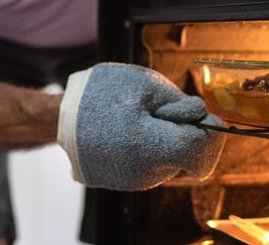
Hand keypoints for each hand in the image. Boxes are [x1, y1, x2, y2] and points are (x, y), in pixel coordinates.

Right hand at [57, 63, 224, 190]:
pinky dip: (149, 149)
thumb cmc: (102, 94)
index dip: (209, 131)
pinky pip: (153, 166)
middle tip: (156, 112)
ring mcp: (134, 181)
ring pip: (171, 162)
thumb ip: (180, 104)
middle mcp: (145, 172)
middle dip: (182, 132)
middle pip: (187, 156)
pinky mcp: (126, 183)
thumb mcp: (145, 85)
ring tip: (136, 120)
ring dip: (165, 140)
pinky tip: (128, 132)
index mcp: (151, 146)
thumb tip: (203, 118)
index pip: (202, 151)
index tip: (200, 116)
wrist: (60, 117)